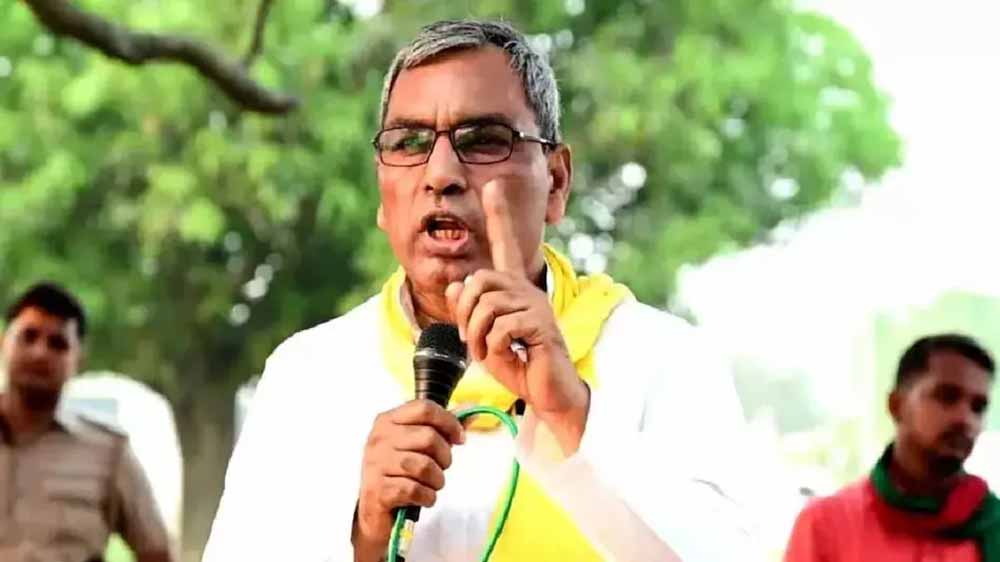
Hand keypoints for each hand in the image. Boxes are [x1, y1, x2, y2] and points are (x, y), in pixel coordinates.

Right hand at [353, 400, 464, 560]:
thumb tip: (471, 411)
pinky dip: (427, 497)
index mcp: (388, 421)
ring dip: (437, 480)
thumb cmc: (398, 473)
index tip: (459, 438)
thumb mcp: (416, 445)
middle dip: (445, 457)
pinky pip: (415, 490)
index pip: (424, 408)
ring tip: (432, 484)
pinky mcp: (378, 490)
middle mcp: (379, 438)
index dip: (449, 422)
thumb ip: (441, 428)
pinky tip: (423, 497)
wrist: (374, 509)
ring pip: (424, 466)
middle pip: (428, 437)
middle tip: (442, 468)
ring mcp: (375, 464)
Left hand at [445, 180, 589, 453]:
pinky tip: (507, 357)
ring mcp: (536, 306)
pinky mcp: (542, 325)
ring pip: (485, 306)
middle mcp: (527, 290)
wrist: (547, 393)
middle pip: (478, 281)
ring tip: (489, 352)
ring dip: (477, 336)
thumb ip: (468, 312)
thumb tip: (456, 285)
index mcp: (514, 290)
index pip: (507, 246)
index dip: (500, 216)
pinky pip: (500, 328)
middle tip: (472, 340)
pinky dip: (493, 348)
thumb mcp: (484, 338)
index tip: (493, 186)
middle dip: (464, 313)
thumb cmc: (518, 365)